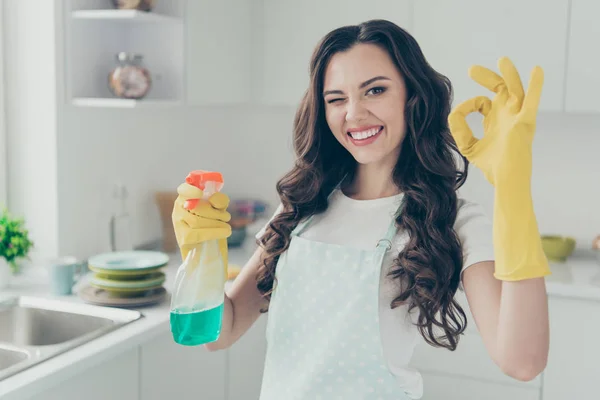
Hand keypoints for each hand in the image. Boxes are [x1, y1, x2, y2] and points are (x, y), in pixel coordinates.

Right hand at [172, 182, 231, 267]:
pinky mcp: (182, 238)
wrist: (208, 248)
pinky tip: (225, 232)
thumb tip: (215, 201)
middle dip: (215, 213)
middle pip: (196, 207)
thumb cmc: (212, 224)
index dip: (190, 190)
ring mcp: (178, 223)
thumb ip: (219, 201)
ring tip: (227, 227)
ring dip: (217, 224)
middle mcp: (179, 208)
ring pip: (197, 221)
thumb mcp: (218, 209)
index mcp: (187, 196)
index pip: (184, 190)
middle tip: (227, 217)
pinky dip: (214, 233)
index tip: (200, 193)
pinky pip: (198, 234)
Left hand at [448, 56, 543, 186]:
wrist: (505, 179)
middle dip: (487, 77)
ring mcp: (518, 117)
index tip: (457, 113)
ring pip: (516, 90)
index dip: (467, 105)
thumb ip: (459, 129)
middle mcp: (508, 115)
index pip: (481, 102)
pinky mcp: (525, 122)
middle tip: (471, 70)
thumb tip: (452, 113)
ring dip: (509, 74)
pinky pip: (532, 101)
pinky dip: (536, 86)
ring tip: (502, 60)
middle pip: (500, 88)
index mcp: (495, 120)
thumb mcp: (468, 145)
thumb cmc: (491, 166)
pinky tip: (537, 71)